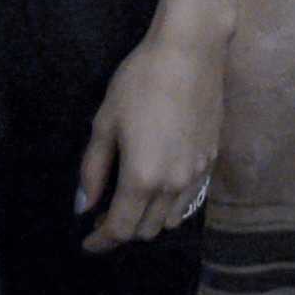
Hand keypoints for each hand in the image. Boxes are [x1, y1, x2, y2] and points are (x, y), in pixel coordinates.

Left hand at [74, 22, 220, 251]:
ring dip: (147, 220)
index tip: (86, 242)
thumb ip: (93, 169)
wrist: (190, 52)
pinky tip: (158, 185)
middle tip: (102, 214)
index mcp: (142, 178)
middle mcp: (173, 186)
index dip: (100, 241)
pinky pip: (189, 201)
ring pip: (170, 220)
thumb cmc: (139, 81)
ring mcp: (196, 175)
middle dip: (122, 230)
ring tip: (130, 200)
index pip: (120, 228)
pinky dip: (169, 206)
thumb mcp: (105, 121)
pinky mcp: (211, 161)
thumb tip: (83, 206)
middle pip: (146, 230)